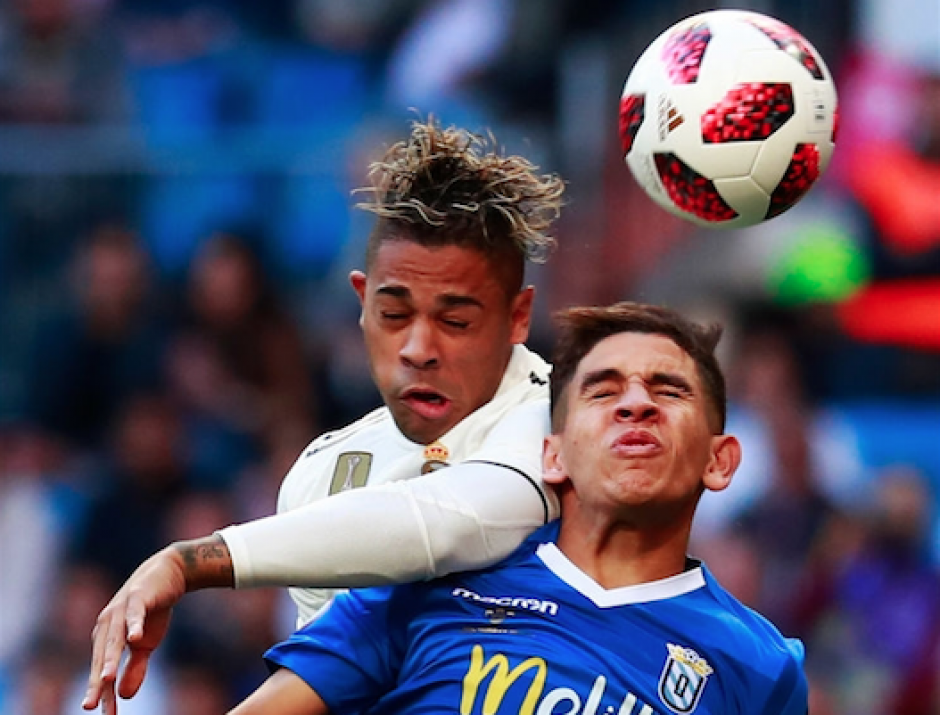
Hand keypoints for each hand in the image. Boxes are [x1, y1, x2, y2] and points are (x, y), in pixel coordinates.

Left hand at [82, 547, 185, 713]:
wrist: (169, 574)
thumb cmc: (153, 610)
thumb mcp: (146, 644)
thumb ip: (135, 667)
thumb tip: (124, 696)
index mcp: (106, 638)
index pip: (102, 670)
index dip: (103, 692)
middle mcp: (108, 624)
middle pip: (102, 657)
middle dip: (97, 681)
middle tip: (90, 705)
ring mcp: (121, 609)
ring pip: (114, 638)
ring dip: (110, 658)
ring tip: (106, 679)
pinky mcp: (138, 596)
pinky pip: (135, 613)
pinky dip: (134, 624)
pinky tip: (134, 637)